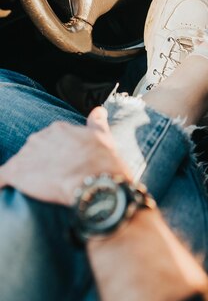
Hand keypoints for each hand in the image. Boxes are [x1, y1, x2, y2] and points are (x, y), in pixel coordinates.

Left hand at [0, 107, 131, 205]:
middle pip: (33, 152)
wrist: (95, 181)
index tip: (63, 166)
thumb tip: (98, 110)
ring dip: (26, 176)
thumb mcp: (104, 136)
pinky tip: (4, 190)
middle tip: (54, 179)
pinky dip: (2, 184)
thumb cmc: (102, 161)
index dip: (56, 155)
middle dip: (40, 164)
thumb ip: (97, 122)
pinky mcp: (16, 173)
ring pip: (20, 165)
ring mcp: (27, 154)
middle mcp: (40, 137)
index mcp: (58, 128)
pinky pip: (1, 178)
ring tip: (38, 190)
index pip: (50, 140)